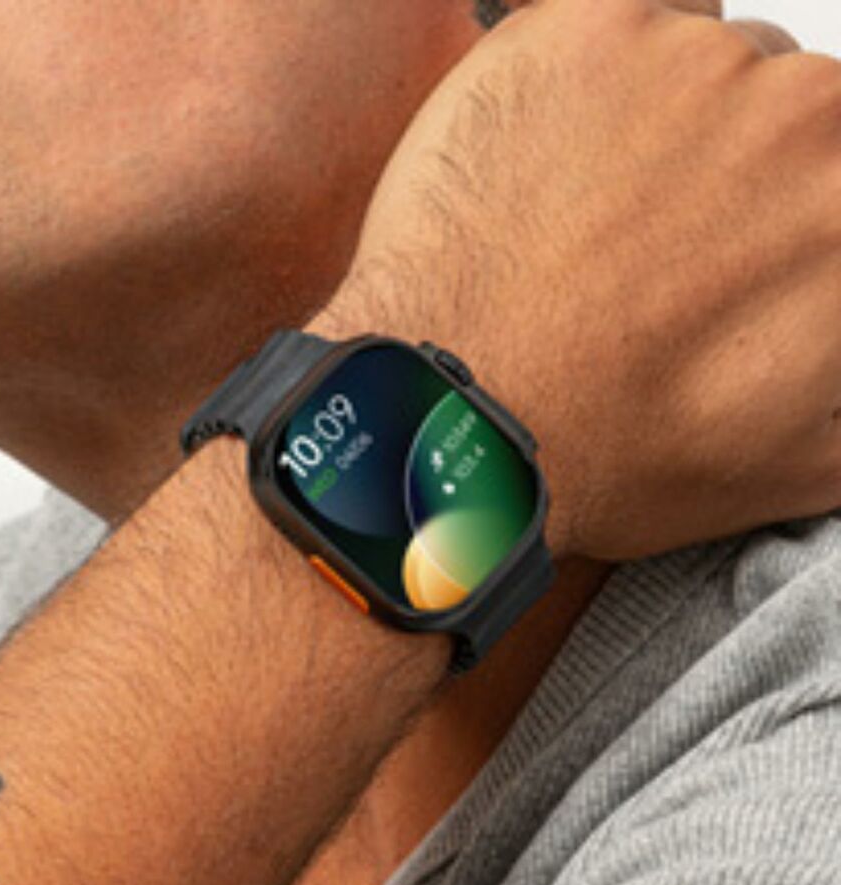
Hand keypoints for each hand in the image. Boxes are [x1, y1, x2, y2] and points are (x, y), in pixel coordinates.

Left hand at [315, 0, 840, 561]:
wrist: (462, 423)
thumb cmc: (616, 452)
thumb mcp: (808, 460)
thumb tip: (834, 325)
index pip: (833, 177)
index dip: (782, 223)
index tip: (730, 255)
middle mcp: (811, 117)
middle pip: (786, 117)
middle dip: (729, 180)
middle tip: (645, 257)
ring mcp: (701, 63)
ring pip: (701, 69)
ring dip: (655, 131)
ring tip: (579, 227)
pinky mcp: (593, 29)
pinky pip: (617, 30)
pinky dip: (588, 84)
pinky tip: (543, 169)